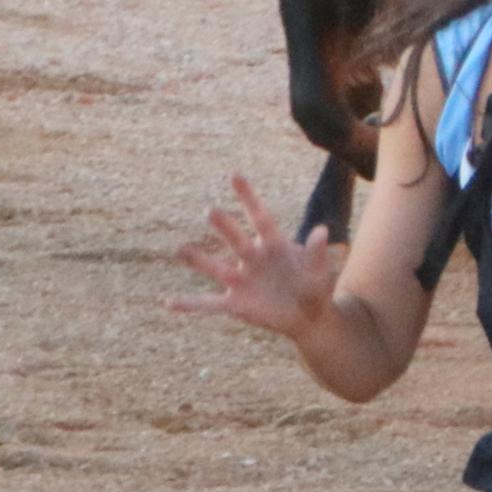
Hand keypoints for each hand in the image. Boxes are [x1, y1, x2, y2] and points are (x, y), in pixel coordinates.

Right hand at [170, 176, 346, 344]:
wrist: (308, 316)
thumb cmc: (313, 287)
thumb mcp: (318, 272)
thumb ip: (316, 253)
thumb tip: (322, 231)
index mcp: (274, 245)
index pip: (260, 217)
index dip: (248, 197)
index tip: (234, 175)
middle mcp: (252, 257)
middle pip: (236, 239)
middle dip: (224, 226)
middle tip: (211, 211)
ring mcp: (241, 280)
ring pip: (216, 267)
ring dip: (199, 260)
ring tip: (180, 251)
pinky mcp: (235, 303)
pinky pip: (208, 303)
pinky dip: (189, 304)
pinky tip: (169, 303)